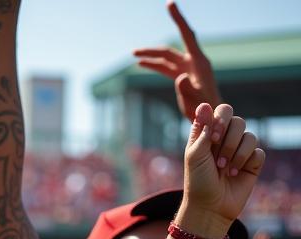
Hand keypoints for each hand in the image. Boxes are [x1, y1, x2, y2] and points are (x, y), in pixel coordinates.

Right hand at [134, 2, 220, 122]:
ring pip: (166, 59)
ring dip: (151, 57)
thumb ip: (187, 88)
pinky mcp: (183, 77)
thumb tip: (178, 78)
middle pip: (170, 50)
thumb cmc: (206, 109)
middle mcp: (193, 62)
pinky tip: (142, 65)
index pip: (187, 34)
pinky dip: (155, 66)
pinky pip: (166, 68)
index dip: (178, 18)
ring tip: (134, 55)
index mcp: (198, 62)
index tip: (169, 4)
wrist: (212, 118)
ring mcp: (187, 69)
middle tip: (134, 51)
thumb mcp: (196, 100)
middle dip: (152, 50)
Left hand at [179, 103, 264, 234]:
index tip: (213, 137)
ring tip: (224, 170)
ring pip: (250, 136)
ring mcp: (240, 151)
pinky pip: (258, 152)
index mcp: (209, 135)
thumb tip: (204, 105)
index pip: (221, 111)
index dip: (220, 120)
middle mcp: (225, 140)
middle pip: (238, 120)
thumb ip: (202, 130)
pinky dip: (246, 162)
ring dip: (236, 153)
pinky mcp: (252, 163)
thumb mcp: (195, 155)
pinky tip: (236, 174)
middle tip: (217, 160)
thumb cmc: (197, 182)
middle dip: (228, 140)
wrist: (209, 208)